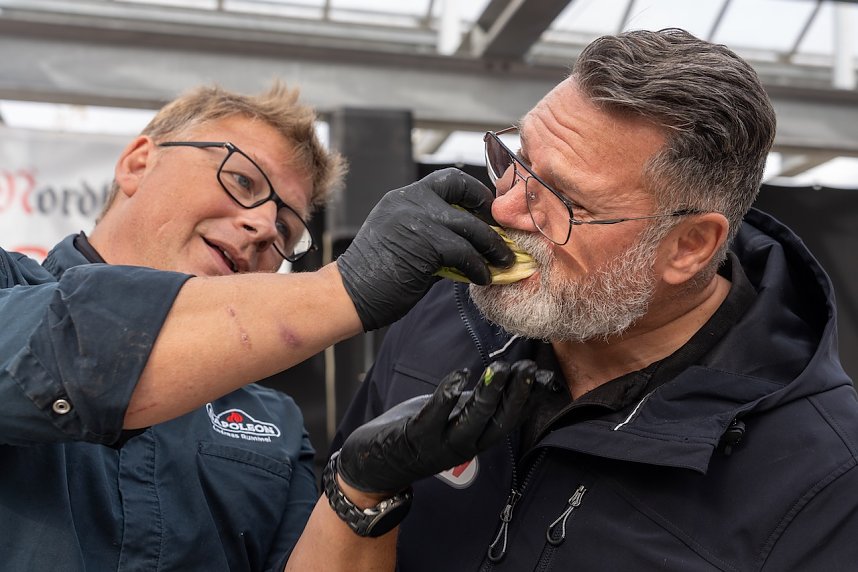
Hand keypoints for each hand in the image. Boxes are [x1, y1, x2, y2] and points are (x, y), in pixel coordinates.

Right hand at [336, 168, 514, 330]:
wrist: (348, 294)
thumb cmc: (376, 277)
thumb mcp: (404, 243)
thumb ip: (433, 236)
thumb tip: (469, 246)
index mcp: (403, 198)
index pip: (448, 179)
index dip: (474, 192)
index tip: (488, 213)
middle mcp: (409, 201)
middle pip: (462, 188)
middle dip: (489, 210)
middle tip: (503, 233)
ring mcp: (416, 219)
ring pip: (471, 226)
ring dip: (494, 246)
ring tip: (505, 261)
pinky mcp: (424, 243)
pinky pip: (465, 252)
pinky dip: (479, 267)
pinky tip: (483, 278)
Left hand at [336, 360, 552, 494]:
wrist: (373, 463)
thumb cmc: (417, 432)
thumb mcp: (454, 415)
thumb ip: (479, 400)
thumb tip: (510, 377)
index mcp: (476, 439)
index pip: (510, 419)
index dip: (528, 398)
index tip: (543, 375)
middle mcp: (464, 446)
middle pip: (497, 421)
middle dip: (515, 394)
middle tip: (527, 367)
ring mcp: (440, 444)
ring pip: (471, 420)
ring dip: (488, 394)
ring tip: (501, 368)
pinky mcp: (415, 437)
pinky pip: (434, 416)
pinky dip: (447, 395)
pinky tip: (459, 374)